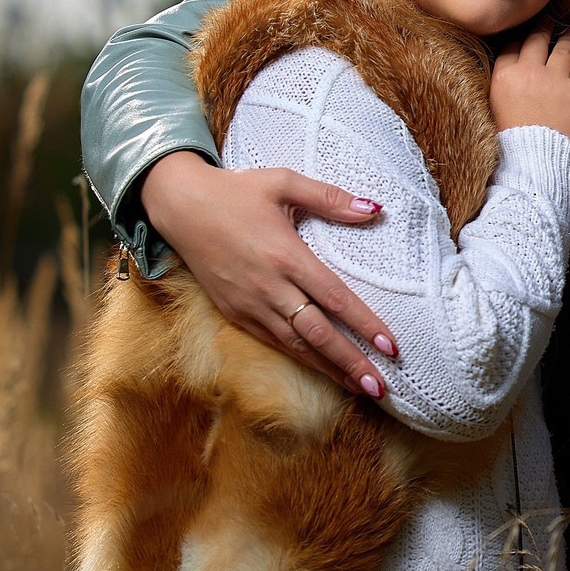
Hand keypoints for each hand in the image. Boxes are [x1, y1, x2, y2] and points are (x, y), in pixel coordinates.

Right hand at [139, 150, 398, 396]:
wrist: (178, 205)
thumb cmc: (234, 191)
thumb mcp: (283, 182)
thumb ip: (330, 198)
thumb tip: (375, 209)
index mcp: (285, 255)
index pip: (334, 298)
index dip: (365, 325)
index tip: (390, 347)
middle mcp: (268, 287)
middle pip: (318, 333)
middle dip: (351, 362)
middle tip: (381, 387)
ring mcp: (249, 304)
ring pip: (296, 346)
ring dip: (330, 369)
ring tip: (361, 388)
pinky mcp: (234, 313)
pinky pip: (273, 342)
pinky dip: (301, 359)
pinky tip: (322, 370)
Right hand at [490, 29, 569, 145]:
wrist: (534, 163)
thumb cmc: (512, 142)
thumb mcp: (493, 108)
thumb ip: (501, 84)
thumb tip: (509, 70)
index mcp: (504, 76)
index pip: (513, 45)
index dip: (522, 38)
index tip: (527, 35)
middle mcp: (529, 71)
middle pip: (537, 39)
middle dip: (544, 27)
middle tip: (549, 21)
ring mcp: (555, 79)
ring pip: (563, 47)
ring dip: (567, 38)